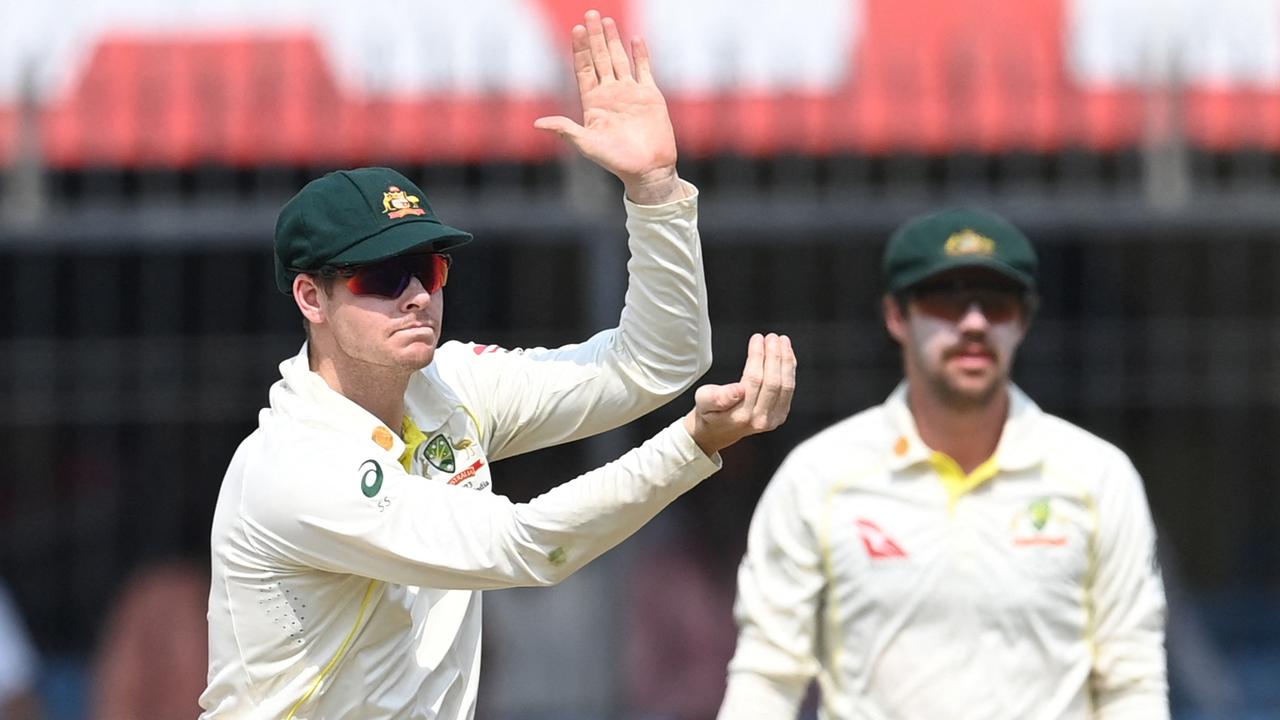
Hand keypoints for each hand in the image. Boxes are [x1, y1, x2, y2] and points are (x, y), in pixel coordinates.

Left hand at [533, 10, 683, 204]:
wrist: (648, 169)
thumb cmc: (616, 161)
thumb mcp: (587, 144)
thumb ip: (565, 130)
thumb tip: (538, 124)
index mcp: (593, 102)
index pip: (584, 69)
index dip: (580, 50)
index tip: (576, 30)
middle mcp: (610, 94)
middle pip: (600, 59)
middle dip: (595, 37)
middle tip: (590, 13)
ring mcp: (630, 93)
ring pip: (619, 60)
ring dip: (613, 40)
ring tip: (606, 20)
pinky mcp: (650, 95)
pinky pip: (644, 69)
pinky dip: (640, 54)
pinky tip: (634, 38)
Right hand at [683, 333, 796, 455]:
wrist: (716, 431)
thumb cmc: (709, 412)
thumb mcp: (703, 401)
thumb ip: (718, 397)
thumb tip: (738, 391)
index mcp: (740, 415)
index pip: (754, 379)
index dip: (758, 356)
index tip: (757, 339)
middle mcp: (760, 419)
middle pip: (773, 381)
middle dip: (774, 355)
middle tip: (771, 337)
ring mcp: (772, 419)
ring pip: (785, 385)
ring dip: (786, 360)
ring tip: (782, 341)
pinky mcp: (779, 415)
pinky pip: (789, 389)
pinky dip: (789, 369)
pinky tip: (786, 355)